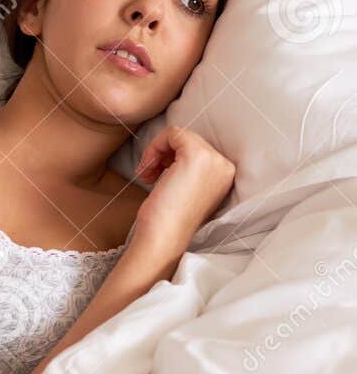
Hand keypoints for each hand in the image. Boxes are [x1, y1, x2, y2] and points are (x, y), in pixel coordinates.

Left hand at [132, 125, 235, 263]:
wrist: (164, 240)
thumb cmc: (168, 220)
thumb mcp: (185, 188)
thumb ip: (188, 169)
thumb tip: (172, 146)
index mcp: (226, 175)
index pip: (197, 149)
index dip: (172, 158)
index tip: (157, 176)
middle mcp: (225, 166)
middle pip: (189, 140)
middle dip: (164, 154)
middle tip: (149, 175)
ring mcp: (214, 160)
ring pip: (179, 135)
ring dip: (157, 151)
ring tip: (147, 174)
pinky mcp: (196, 156)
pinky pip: (172, 133)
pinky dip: (154, 147)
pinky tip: (147, 170)